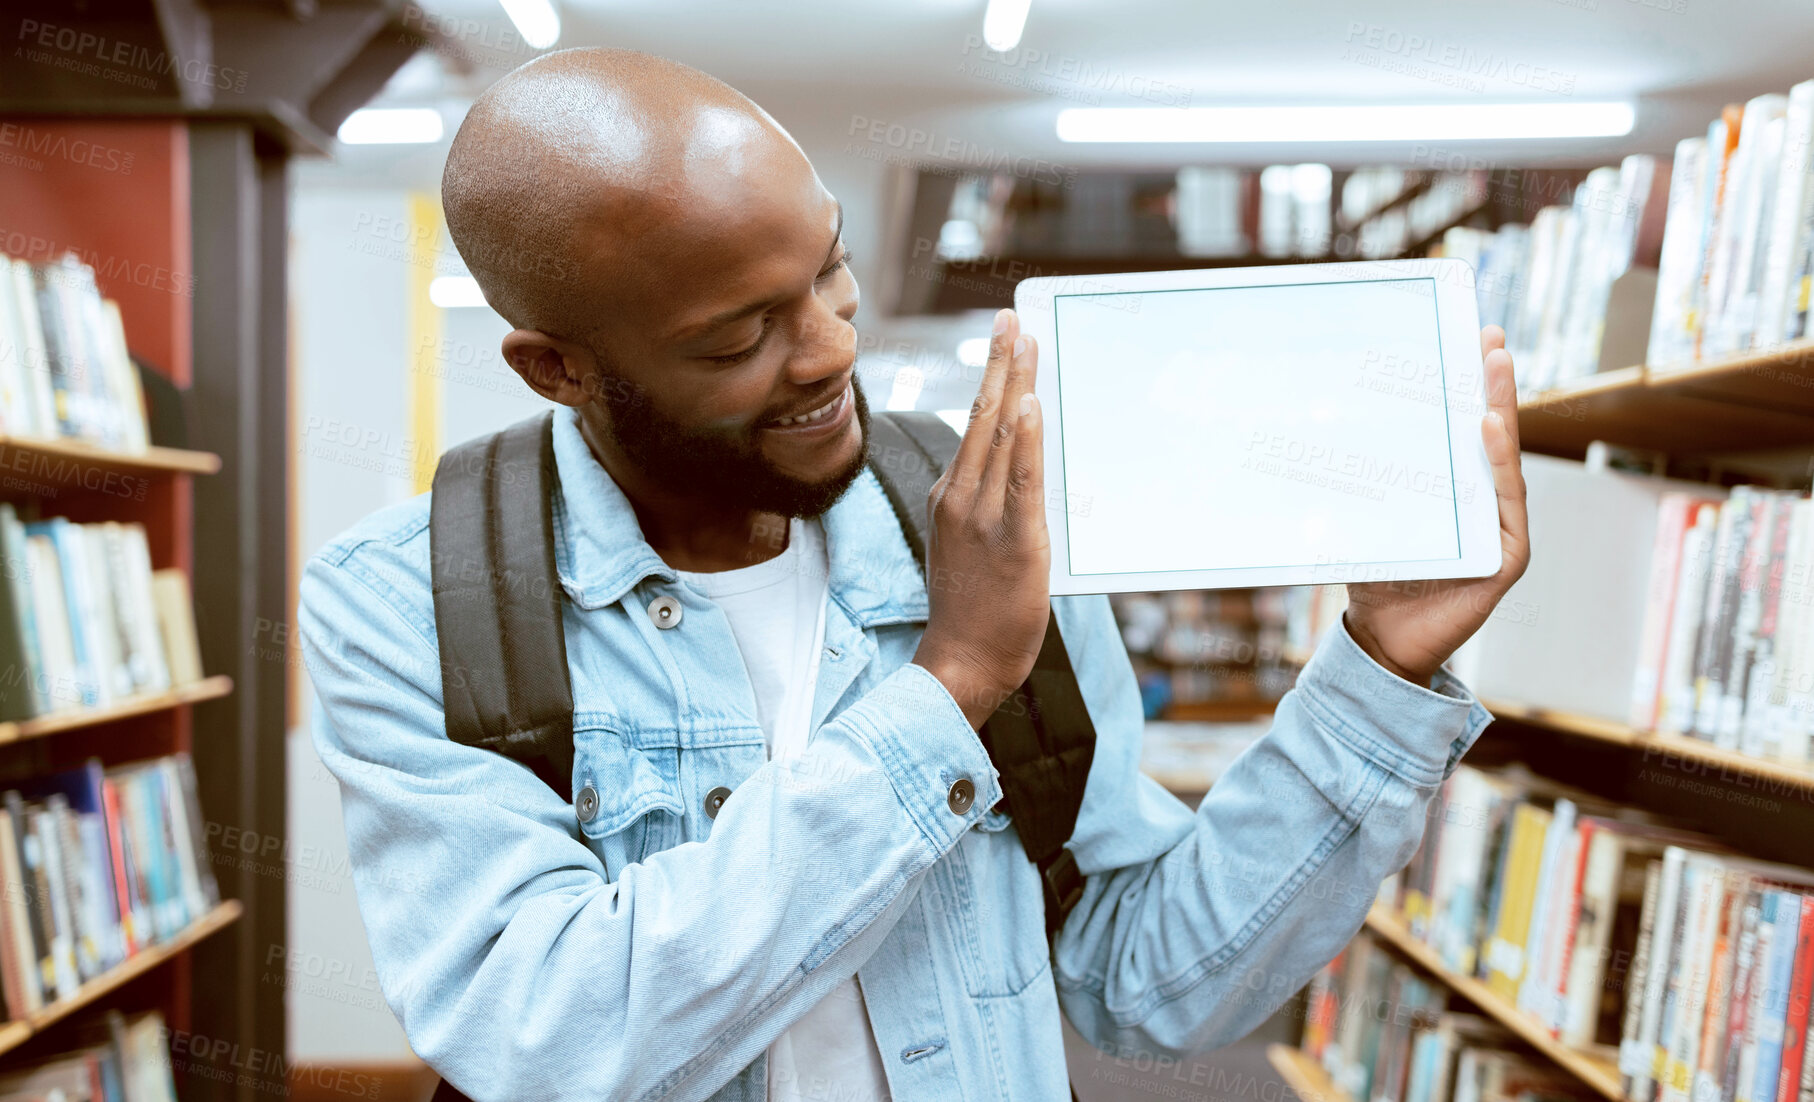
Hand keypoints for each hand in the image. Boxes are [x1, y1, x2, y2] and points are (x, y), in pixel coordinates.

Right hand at [912, 308, 1051, 727]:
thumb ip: (985, 506)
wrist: (962, 661)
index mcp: (951, 495)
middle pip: (983, 416)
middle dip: (999, 362)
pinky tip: (1030, 406)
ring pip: (1001, 437)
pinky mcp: (1014, 540)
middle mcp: (961, 496)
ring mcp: (984, 517)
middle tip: (1011, 318)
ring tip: (1026, 342)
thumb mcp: (966, 546)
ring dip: (1014, 384)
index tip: (1005, 340)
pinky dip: (1026, 440)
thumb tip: (1015, 471)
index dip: (992, 378)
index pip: (975, 424)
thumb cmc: (970, 611)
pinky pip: (1022, 481)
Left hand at [1343, 326, 1530, 686]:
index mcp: (1456, 490)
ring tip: (1494, 369)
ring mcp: (1501, 529)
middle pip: (1493, 435)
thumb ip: (1370, 478)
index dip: (1472, 385)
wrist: (1383, 640)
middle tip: (1491, 337)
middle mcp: (1484, 504)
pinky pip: (1507, 505)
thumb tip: (1327, 422)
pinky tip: (1489, 430)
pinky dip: (1500, 465)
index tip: (1471, 336)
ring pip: (1504, 462)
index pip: (1466, 429)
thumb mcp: (1371, 515)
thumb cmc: (1379, 576)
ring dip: (1501, 412)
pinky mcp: (1506, 558)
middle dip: (1494, 385)